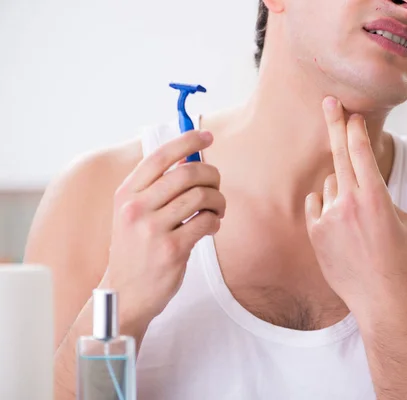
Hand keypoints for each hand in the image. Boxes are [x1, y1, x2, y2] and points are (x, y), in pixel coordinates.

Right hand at [101, 130, 225, 327]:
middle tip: (216, 186)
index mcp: (127, 194)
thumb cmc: (136, 249)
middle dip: (211, 175)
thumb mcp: (133, 214)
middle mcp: (137, 208)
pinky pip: (206, 222)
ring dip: (218, 200)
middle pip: (187, 173)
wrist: (126, 293)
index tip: (207, 136)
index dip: (188, 140)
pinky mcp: (171, 249)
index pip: (160, 156)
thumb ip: (156, 188)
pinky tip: (210, 227)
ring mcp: (153, 229)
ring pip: (201, 196)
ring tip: (216, 210)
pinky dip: (215, 221)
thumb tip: (192, 158)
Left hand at [305, 96, 406, 315]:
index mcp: (376, 196)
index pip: (362, 152)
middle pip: (339, 155)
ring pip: (329, 187)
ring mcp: (329, 216)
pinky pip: (316, 205)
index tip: (351, 113)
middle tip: (328, 102)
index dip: (355, 129)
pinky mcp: (315, 231)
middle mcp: (350, 201)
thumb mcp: (401, 221)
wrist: (381, 296)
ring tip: (353, 223)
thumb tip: (365, 185)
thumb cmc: (398, 259)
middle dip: (335, 125)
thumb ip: (381, 197)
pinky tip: (336, 227)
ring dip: (338, 193)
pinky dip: (324, 208)